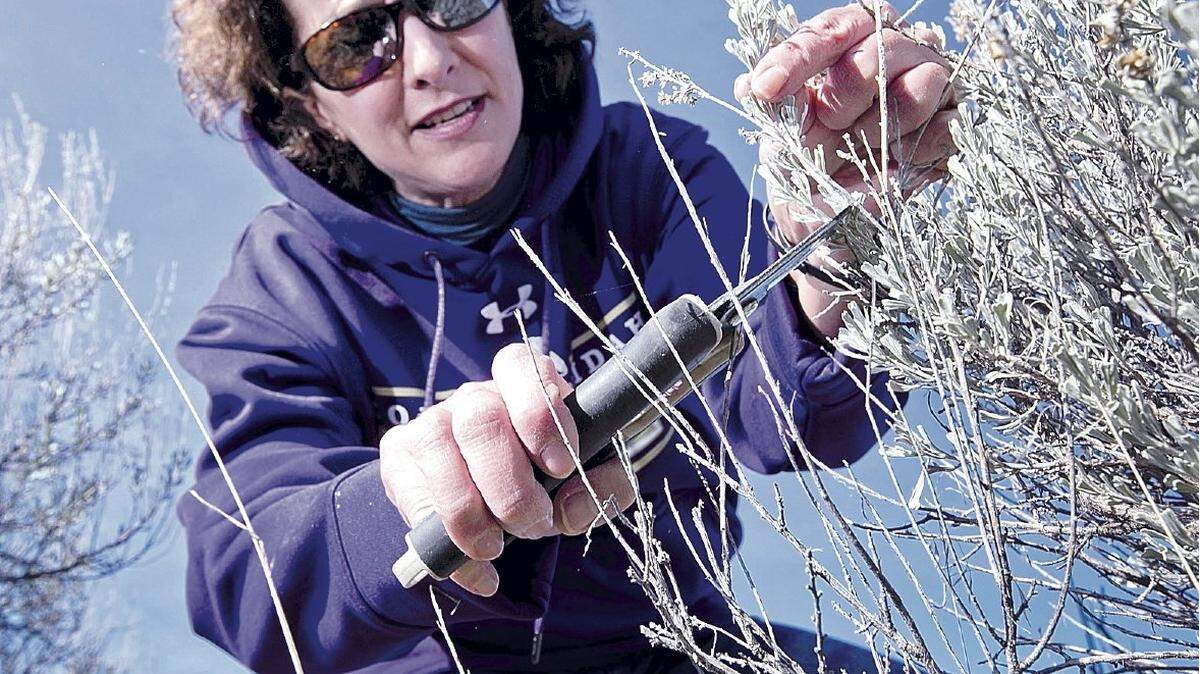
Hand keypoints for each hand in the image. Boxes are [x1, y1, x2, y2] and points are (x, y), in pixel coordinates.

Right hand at [379, 343, 636, 596]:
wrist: (499, 503)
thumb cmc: (552, 476)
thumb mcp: (593, 476)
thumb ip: (604, 485)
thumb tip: (570, 507)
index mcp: (523, 382)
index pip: (519, 366)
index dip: (539, 413)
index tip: (561, 466)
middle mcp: (473, 396)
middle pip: (479, 419)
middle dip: (509, 484)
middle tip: (534, 522)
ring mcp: (431, 423)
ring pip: (435, 449)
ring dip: (469, 513)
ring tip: (498, 547)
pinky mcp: (400, 459)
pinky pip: (411, 497)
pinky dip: (446, 546)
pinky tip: (478, 570)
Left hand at [734, 1, 957, 247]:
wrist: (828, 213)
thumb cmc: (806, 157)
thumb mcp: (783, 134)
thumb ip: (777, 105)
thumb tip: (752, 84)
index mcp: (851, 39)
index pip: (831, 31)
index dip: (798, 58)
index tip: (765, 88)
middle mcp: (898, 48)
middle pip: (883, 47)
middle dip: (846, 94)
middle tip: (831, 124)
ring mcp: (933, 82)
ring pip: (921, 83)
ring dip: (879, 126)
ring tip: (860, 146)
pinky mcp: (954, 123)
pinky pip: (944, 126)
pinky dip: (912, 150)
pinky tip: (893, 160)